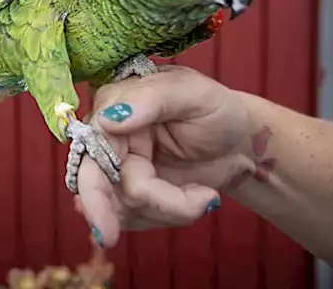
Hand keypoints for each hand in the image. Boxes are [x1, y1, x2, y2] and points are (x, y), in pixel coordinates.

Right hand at [74, 65, 253, 247]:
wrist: (240, 143)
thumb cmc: (218, 110)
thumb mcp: (193, 94)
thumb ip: (151, 100)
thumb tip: (107, 119)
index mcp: (116, 104)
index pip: (92, 148)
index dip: (95, 185)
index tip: (104, 218)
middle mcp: (109, 137)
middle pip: (94, 183)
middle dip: (103, 212)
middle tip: (108, 238)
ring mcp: (120, 168)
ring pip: (120, 206)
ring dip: (166, 211)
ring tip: (205, 197)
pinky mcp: (133, 193)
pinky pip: (135, 218)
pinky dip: (170, 217)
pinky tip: (196, 200)